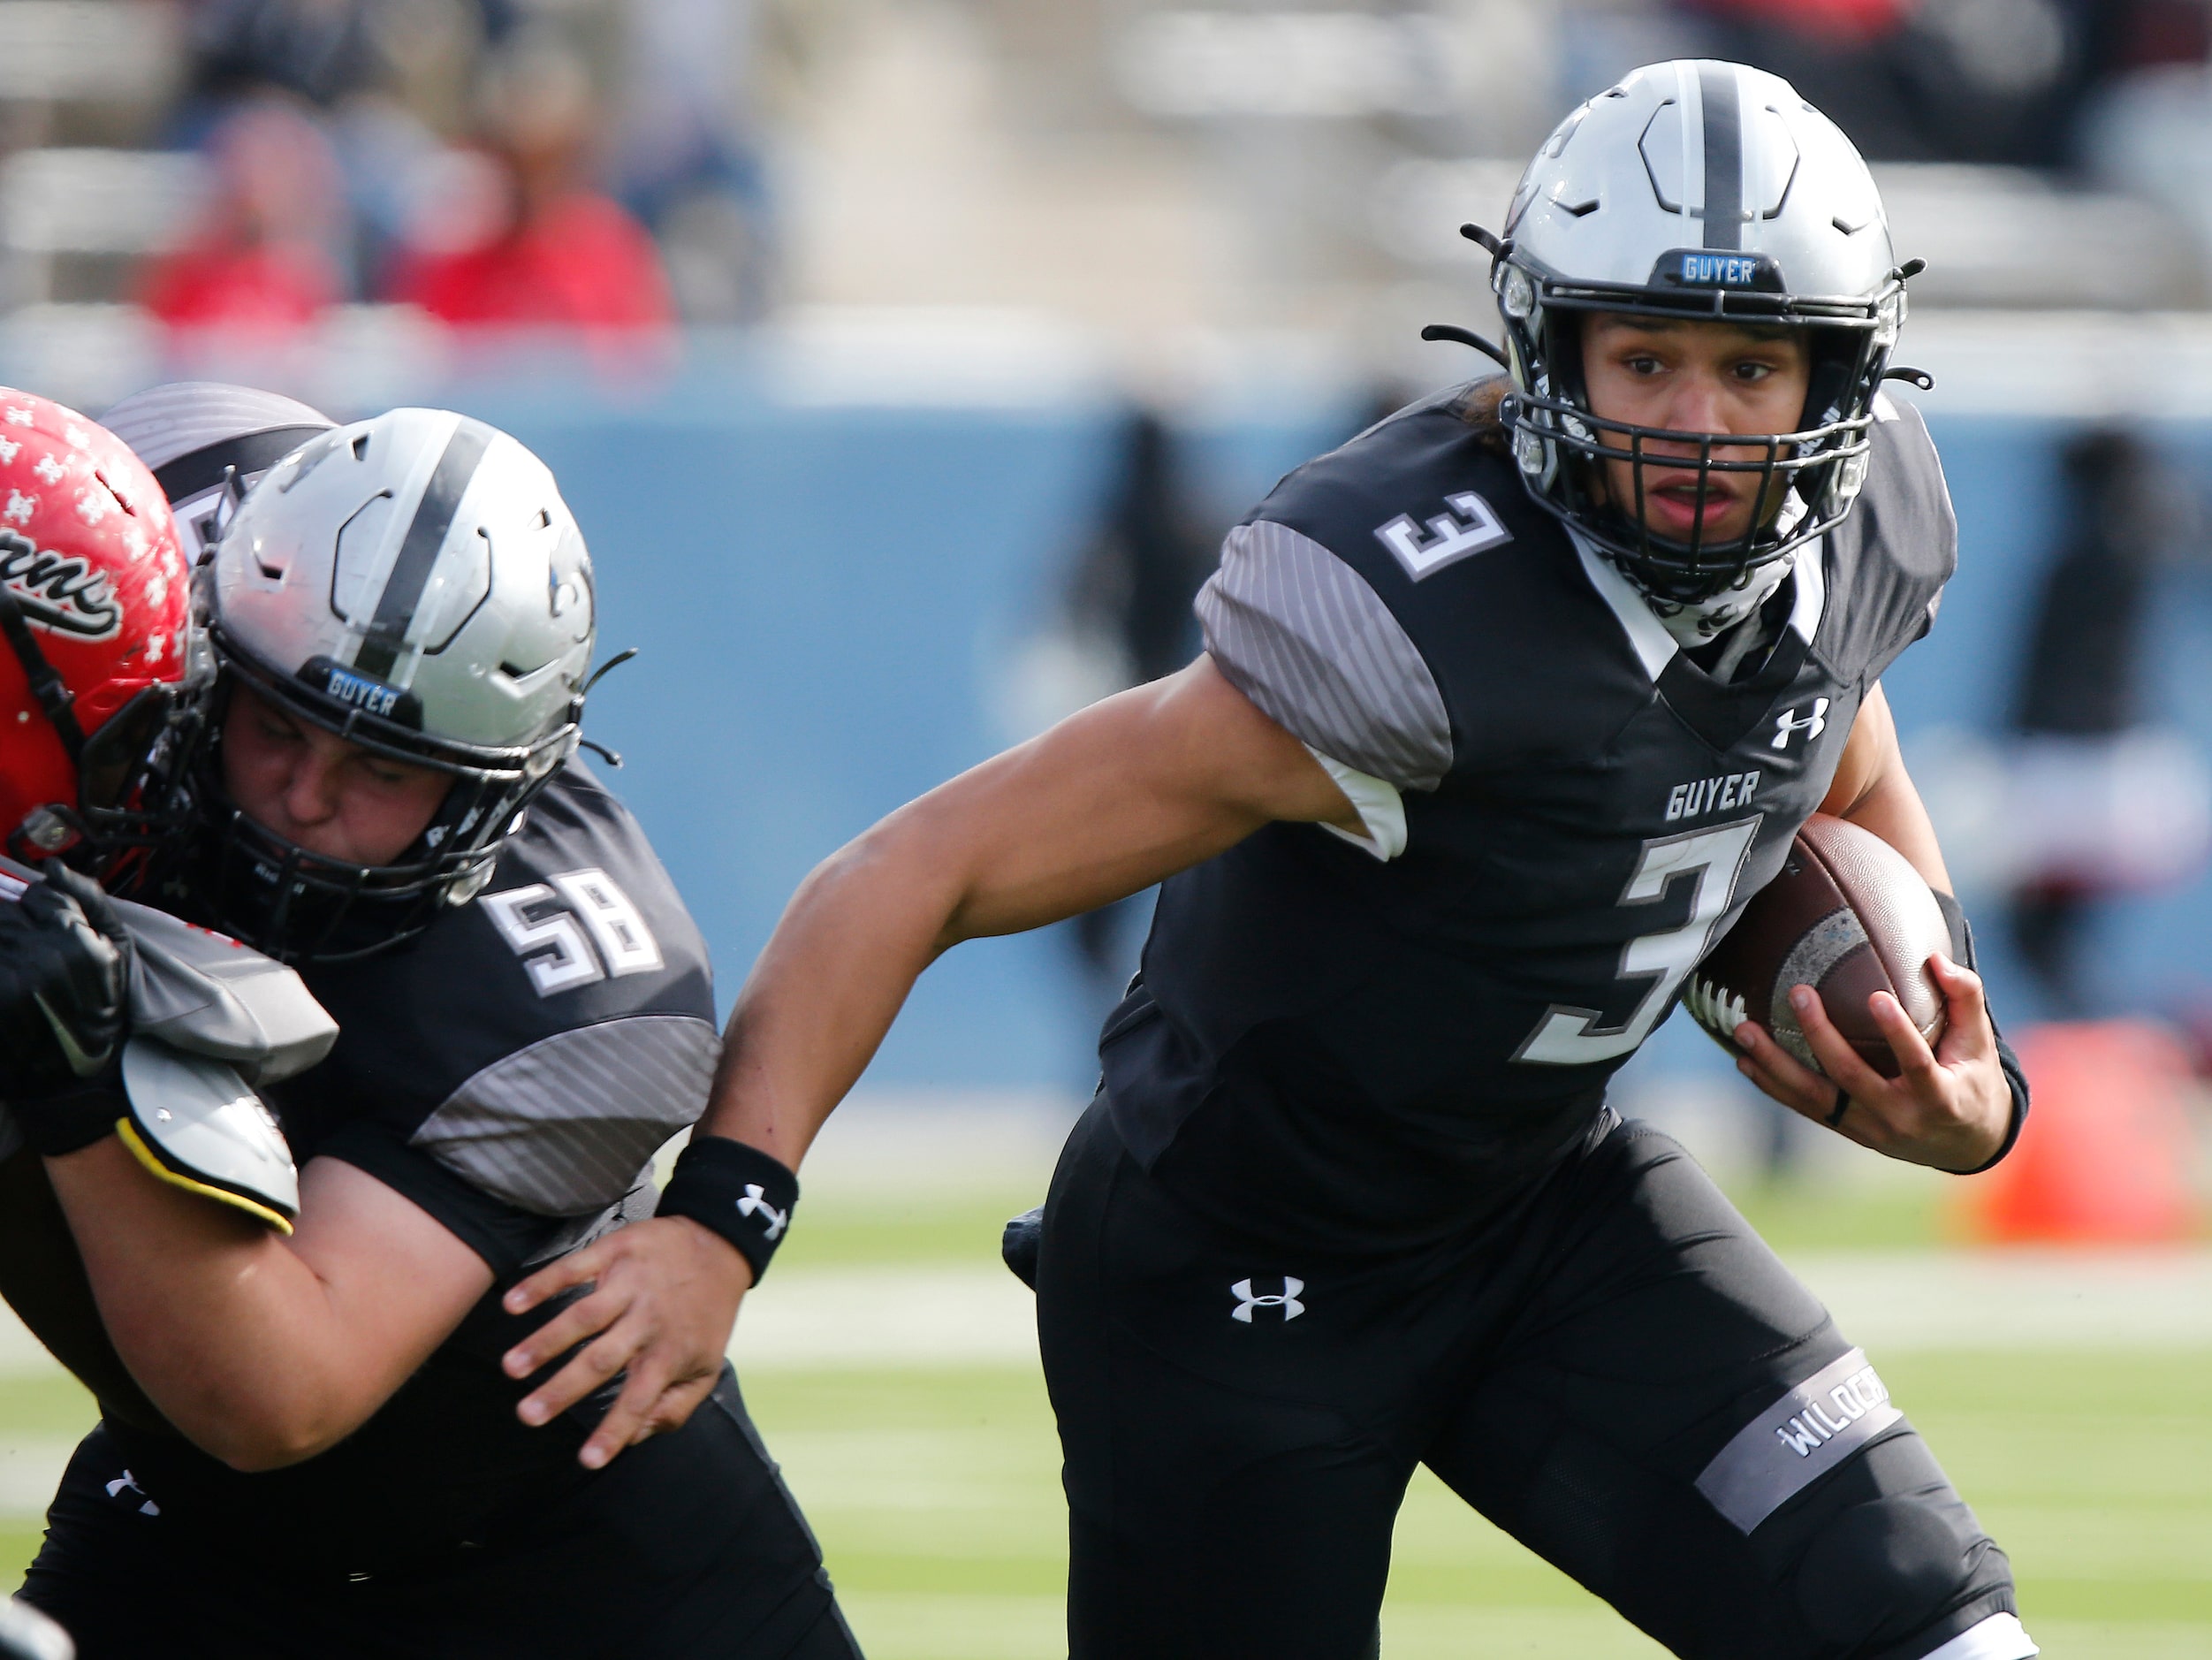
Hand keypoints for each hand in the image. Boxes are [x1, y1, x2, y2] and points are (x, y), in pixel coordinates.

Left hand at [0, 868, 131, 1145]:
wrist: (75, 1073)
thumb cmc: (102, 1009)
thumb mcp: (118, 952)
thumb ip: (90, 902)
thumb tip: (54, 866)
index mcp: (77, 945)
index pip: (41, 896)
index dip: (40, 904)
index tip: (44, 919)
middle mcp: (38, 960)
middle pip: (4, 912)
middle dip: (12, 922)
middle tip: (29, 947)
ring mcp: (8, 982)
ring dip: (6, 944)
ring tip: (24, 963)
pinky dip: (2, 960)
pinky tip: (15, 977)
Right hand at [500, 1214, 753, 1469]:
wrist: (720, 1245)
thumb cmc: (706, 1314)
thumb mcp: (707, 1366)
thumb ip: (674, 1408)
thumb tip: (635, 1438)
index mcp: (669, 1352)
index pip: (639, 1400)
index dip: (615, 1431)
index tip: (587, 1460)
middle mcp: (647, 1321)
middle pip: (601, 1359)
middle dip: (562, 1389)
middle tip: (526, 1415)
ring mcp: (630, 1284)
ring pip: (584, 1316)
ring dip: (545, 1341)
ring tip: (512, 1367)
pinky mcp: (616, 1251)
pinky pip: (574, 1269)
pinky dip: (542, 1284)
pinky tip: (513, 1304)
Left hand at [1731, 952, 2011, 1171]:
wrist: (1965, 1142)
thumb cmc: (1972, 1079)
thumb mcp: (1980, 1044)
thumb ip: (1965, 998)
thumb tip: (1935, 958)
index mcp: (1940, 1096)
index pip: (1917, 1064)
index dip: (1897, 1033)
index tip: (1876, 997)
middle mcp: (1900, 1117)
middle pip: (1851, 1077)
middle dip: (1820, 1035)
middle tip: (1798, 992)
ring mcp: (1869, 1128)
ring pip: (1816, 1097)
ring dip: (1775, 1064)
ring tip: (1744, 1030)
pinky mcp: (1848, 1130)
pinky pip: (1805, 1108)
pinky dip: (1773, 1085)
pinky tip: (1745, 1061)